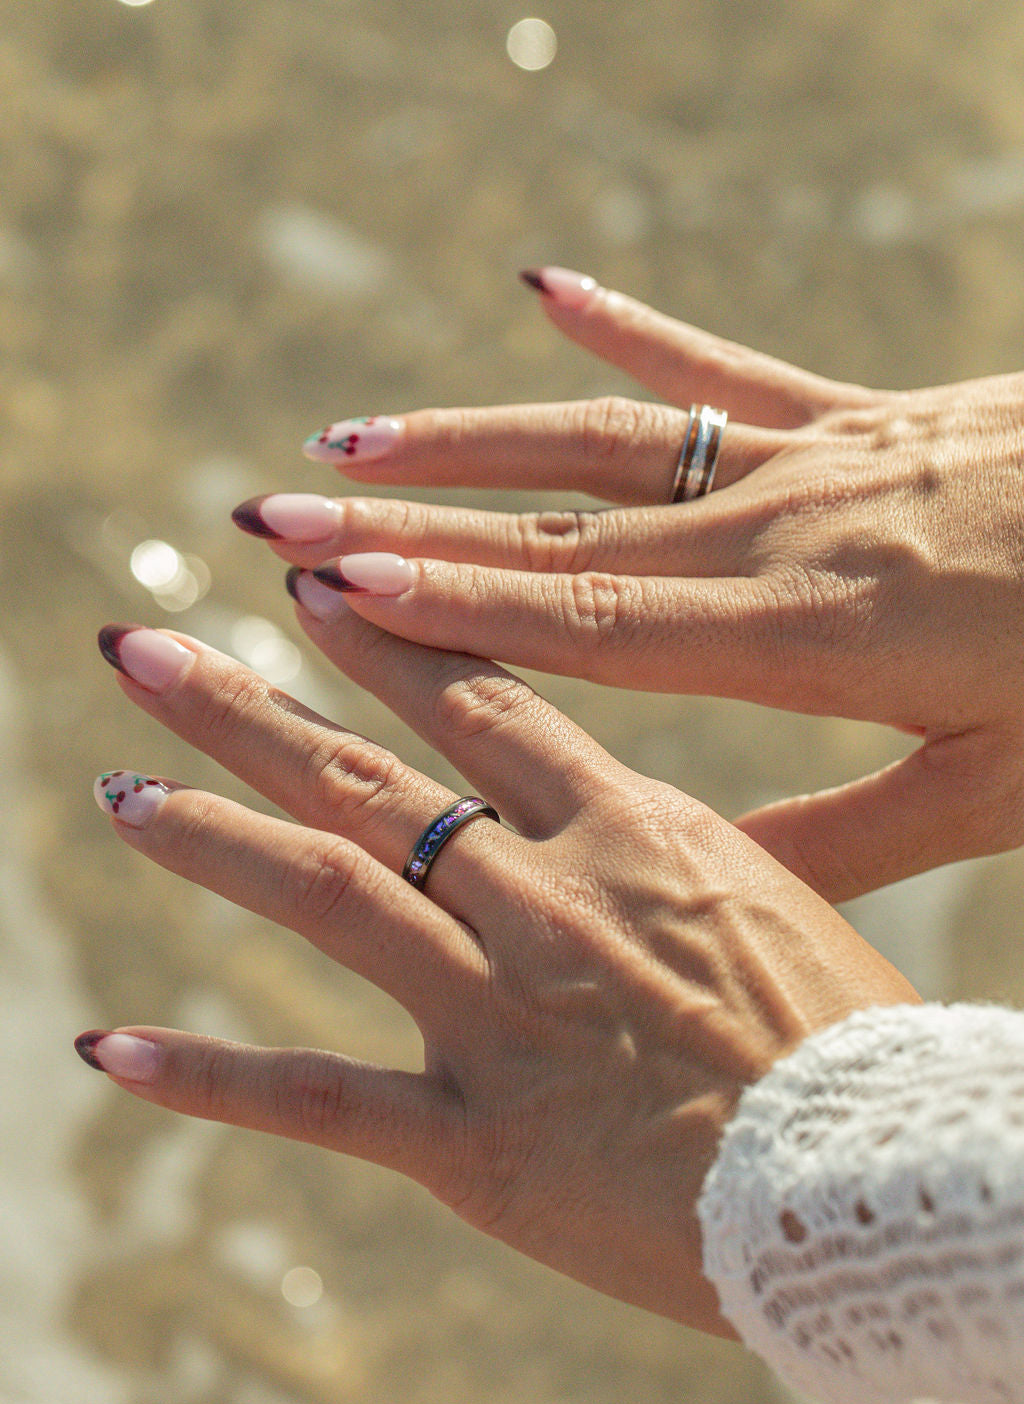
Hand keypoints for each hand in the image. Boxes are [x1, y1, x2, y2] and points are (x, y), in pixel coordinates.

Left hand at [90, 614, 914, 1335]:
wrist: (880, 1188)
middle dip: (250, 705)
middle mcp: (549, 901)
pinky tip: (108, 1049)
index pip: (484, 705)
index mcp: (634, 834)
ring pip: (328, 894)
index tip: (310, 588)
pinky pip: (318, 1098)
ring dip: (209, 836)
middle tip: (146, 649)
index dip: (384, 641)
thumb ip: (682, 864)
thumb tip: (633, 828)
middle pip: (373, 778)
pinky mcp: (478, 1142)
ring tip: (114, 791)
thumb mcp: (781, 908)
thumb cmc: (860, 1050)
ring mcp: (503, 1014)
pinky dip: (209, 1076)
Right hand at [234, 269, 1023, 901]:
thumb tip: (698, 877)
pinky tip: (544, 284)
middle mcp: (783, 531)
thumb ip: (838, 838)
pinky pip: (722, 367)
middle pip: (561, 532)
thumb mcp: (987, 790)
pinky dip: (633, 326)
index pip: (593, 623)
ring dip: (473, 438)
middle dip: (410, 527)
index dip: (456, 605)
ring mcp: (815, 457)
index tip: (339, 590)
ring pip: (610, 442)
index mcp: (808, 638)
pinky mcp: (856, 416)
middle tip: (279, 519)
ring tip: (354, 439)